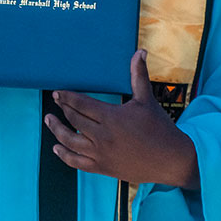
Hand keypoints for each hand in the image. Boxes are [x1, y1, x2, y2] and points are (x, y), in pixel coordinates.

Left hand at [46, 51, 198, 190]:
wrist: (171, 160)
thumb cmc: (160, 128)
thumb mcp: (147, 100)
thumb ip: (139, 75)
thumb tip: (140, 51)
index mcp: (111, 117)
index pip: (81, 104)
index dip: (67, 98)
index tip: (57, 92)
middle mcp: (102, 136)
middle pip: (74, 120)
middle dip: (62, 109)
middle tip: (55, 102)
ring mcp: (101, 154)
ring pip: (70, 141)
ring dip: (57, 130)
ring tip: (49, 120)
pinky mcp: (103, 168)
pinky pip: (77, 162)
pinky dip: (64, 155)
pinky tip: (57, 148)